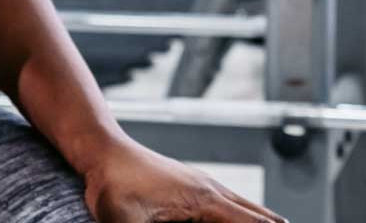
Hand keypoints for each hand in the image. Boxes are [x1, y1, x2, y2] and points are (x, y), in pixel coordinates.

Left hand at [80, 138, 286, 222]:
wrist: (102, 150)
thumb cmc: (112, 184)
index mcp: (205, 201)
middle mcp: (212, 191)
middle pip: (263, 217)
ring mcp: (204, 186)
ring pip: (250, 209)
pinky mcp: (193, 187)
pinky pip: (233, 205)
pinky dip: (247, 218)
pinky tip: (240, 222)